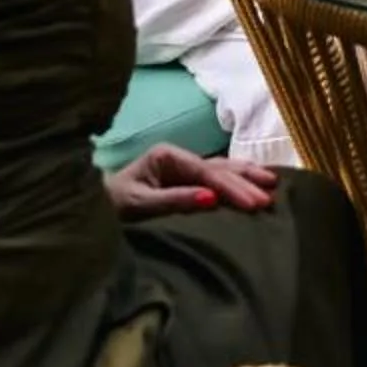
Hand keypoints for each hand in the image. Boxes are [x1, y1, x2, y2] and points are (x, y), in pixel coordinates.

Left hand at [105, 143, 278, 217]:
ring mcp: (183, 167)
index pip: (207, 172)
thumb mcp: (139, 205)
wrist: (92, 210)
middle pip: (219, 167)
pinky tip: (253, 180)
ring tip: (273, 183)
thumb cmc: (113, 206)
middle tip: (271, 196)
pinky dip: (237, 180)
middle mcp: (179, 157)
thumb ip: (174, 200)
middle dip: (246, 181)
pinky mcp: (185, 180)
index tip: (253, 203)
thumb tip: (211, 198)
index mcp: (168, 156)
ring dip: (247, 176)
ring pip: (222, 169)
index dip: (232, 187)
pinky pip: (217, 178)